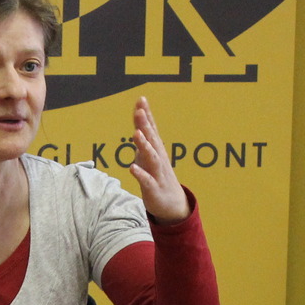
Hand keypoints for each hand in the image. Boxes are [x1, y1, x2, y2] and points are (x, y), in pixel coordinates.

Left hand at [127, 96, 189, 222]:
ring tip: (136, 134)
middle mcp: (159, 158)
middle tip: (139, 110)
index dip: (146, 115)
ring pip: (151, 157)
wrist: (173, 204)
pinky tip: (131, 167)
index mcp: (156, 150)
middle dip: (145, 125)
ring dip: (144, 145)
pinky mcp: (153, 188)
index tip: (141, 99)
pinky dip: (140, 173)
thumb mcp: (149, 156)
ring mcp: (157, 173)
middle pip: (152, 139)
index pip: (151, 129)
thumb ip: (143, 139)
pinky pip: (146, 180)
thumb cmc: (158, 177)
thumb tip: (138, 121)